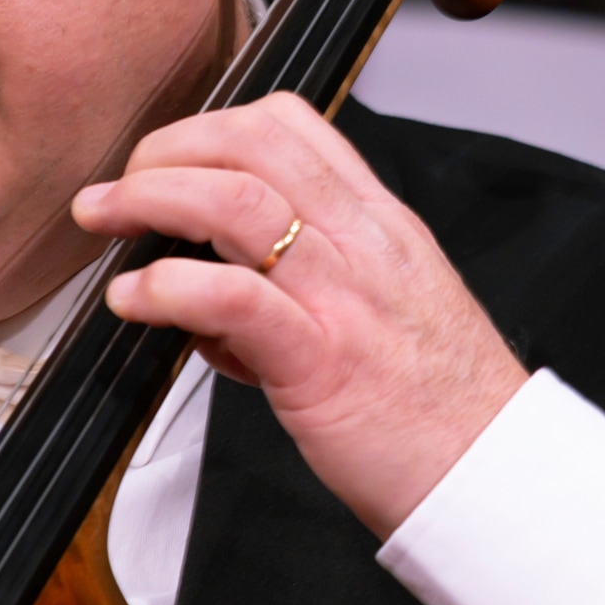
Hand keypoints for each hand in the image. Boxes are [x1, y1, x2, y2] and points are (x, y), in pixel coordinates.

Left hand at [76, 94, 527, 536]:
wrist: (498, 478)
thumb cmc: (442, 410)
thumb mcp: (390, 311)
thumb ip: (312, 284)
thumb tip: (217, 288)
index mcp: (381, 227)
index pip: (292, 126)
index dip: (211, 127)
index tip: (166, 161)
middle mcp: (365, 245)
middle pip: (253, 142)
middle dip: (166, 150)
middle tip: (119, 190)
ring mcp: (346, 298)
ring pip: (237, 201)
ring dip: (150, 197)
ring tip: (105, 220)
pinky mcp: (325, 363)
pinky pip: (235, 298)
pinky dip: (168, 286)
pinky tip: (135, 298)